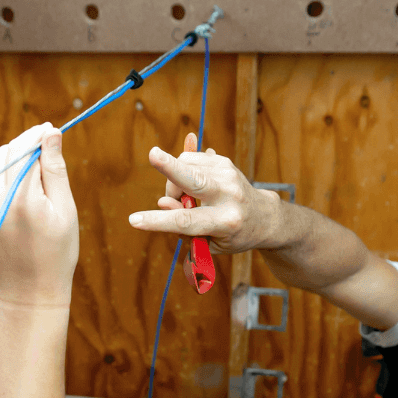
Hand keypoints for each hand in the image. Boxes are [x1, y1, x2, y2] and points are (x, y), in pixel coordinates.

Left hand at [0, 123, 78, 306]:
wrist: (30, 293)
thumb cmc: (55, 255)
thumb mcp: (65, 211)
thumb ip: (55, 169)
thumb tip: (50, 135)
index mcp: (20, 200)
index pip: (23, 149)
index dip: (37, 136)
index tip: (49, 131)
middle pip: (5, 154)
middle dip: (25, 149)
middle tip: (45, 155)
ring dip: (13, 169)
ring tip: (34, 191)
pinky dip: (2, 189)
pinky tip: (17, 209)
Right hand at [128, 132, 281, 253]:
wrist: (263, 216)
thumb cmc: (232, 234)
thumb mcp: (209, 242)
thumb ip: (184, 228)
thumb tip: (162, 203)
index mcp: (226, 222)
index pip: (186, 222)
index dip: (158, 221)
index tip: (134, 220)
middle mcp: (229, 195)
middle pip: (195, 179)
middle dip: (172, 167)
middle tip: (153, 155)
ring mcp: (227, 174)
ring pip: (185, 166)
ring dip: (174, 183)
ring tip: (185, 199)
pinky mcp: (223, 161)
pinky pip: (190, 159)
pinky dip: (182, 172)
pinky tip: (193, 186)